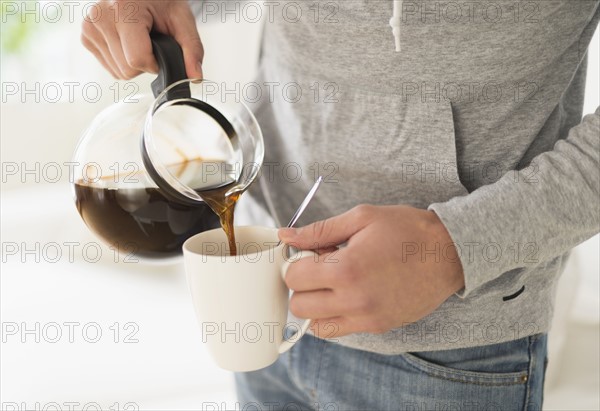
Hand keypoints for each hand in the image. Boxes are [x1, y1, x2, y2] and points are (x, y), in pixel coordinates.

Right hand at [81, 0, 202, 78]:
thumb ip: (192, 49)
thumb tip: (195, 76)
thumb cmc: (161, 0)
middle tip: (151, 39)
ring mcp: (90, 27)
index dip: (155, 62)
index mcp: (122, 9)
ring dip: (134, 63)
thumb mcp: (182, 19)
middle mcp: (100, 17)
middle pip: (127, 70)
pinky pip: (110, 68)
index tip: (161, 48)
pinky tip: (128, 41)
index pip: (137, 59)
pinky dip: (123, 60)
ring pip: (119, 73)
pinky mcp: (86, 36)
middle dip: (145, 62)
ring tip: (140, 38)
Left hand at [279, 205, 464, 338]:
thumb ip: (319, 230)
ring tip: (332, 283)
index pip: (294, 278)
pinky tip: (346, 294)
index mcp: (347, 268)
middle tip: (319, 268)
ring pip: (314, 325)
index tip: (310, 253)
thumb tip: (286, 235)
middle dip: (302, 285)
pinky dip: (332, 316)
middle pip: (298, 305)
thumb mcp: (361, 218)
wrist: (449, 253)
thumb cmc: (407, 230)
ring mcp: (366, 318)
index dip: (296, 262)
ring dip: (314, 304)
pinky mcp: (377, 326)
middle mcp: (354, 299)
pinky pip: (337, 331)